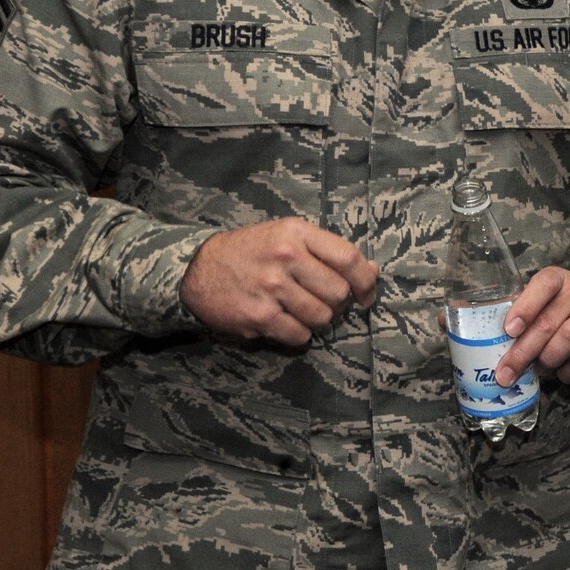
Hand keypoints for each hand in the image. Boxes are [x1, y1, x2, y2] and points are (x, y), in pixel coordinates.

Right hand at [181, 218, 379, 347]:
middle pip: (338, 293)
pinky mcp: (259, 316)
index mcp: (297, 233)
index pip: (348, 257)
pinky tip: (284, 322)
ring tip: (299, 310)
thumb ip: (327, 251)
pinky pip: (299, 336)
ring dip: (316, 320)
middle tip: (320, 301)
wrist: (197, 269)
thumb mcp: (288, 237)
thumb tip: (372, 271)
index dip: (365, 281)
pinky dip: (298, 335)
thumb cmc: (251, 251)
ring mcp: (271, 287)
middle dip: (336, 303)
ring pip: (322, 317)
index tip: (366, 295)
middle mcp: (286, 256)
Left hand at [496, 267, 569, 386]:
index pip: (542, 286)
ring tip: (541, 368)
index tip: (509, 330)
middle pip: (547, 323)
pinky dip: (567, 373)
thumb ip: (524, 315)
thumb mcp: (546, 302)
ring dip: (547, 361)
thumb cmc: (565, 310)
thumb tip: (490, 345)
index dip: (525, 308)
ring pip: (568, 339)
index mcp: (558, 280)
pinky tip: (562, 371)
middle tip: (505, 374)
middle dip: (522, 352)